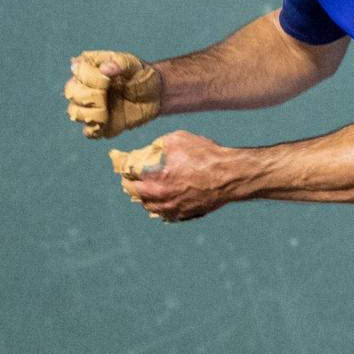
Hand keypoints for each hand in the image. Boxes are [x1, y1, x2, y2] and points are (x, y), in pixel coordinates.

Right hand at [65, 50, 161, 137]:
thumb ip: (120, 63)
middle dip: (89, 96)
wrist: (156, 94)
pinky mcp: (100, 124)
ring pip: (75, 113)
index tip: (109, 80)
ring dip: (90, 114)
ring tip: (106, 112)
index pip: (77, 72)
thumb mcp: (134, 64)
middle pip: (71, 93)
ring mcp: (91, 106)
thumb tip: (105, 68)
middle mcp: (85, 87)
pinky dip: (94, 130)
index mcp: (89, 68)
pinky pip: (88, 132)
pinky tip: (107, 123)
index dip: (91, 78)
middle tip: (106, 95)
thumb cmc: (141, 74)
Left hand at [110, 131, 232, 221]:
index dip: (124, 165)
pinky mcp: (183, 214)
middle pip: (134, 192)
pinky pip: (164, 214)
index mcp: (154, 174)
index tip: (122, 162)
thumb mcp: (179, 139)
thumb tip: (151, 149)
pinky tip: (162, 203)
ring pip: (148, 206)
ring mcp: (171, 206)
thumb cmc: (206, 155)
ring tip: (145, 192)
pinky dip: (160, 208)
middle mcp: (159, 194)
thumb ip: (160, 144)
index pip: (128, 172)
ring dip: (144, 198)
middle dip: (130, 183)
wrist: (230, 176)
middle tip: (131, 178)